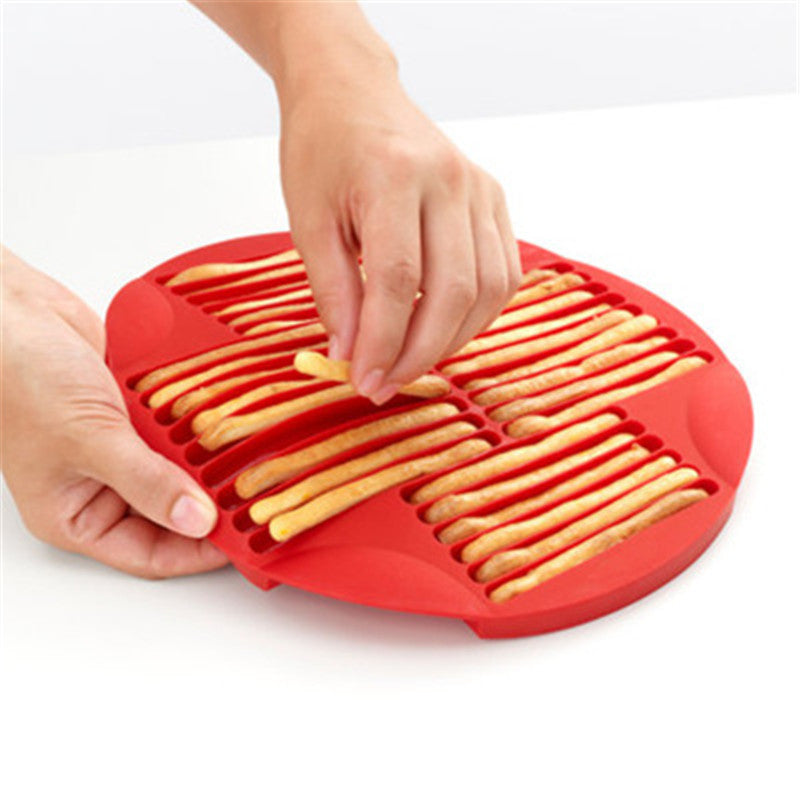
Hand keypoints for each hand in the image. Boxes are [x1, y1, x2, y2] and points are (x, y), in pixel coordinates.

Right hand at [1, 248, 226, 577]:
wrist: (8, 310)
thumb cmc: (20, 378)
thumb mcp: (89, 440)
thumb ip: (147, 482)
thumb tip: (198, 521)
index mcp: (76, 515)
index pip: (151, 554)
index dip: (199, 553)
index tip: (245, 539)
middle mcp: (100, 488)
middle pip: (171, 516)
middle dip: (212, 509)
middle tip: (261, 500)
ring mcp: (120, 450)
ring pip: (178, 474)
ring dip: (210, 468)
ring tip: (256, 466)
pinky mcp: (134, 415)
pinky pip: (177, 435)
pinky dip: (201, 432)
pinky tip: (232, 428)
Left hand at [279, 62, 520, 404]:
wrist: (354, 92)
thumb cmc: (324, 149)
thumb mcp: (307, 220)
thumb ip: (332, 290)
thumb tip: (350, 354)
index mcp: (394, 175)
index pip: (398, 281)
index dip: (383, 343)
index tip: (363, 381)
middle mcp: (450, 179)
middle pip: (453, 291)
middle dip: (420, 353)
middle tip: (385, 383)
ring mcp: (481, 189)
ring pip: (488, 290)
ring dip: (451, 340)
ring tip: (410, 360)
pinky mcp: (495, 200)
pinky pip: (503, 274)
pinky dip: (477, 314)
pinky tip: (442, 328)